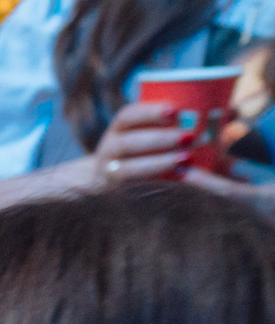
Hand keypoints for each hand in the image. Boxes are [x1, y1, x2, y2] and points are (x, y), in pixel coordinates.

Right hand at [92, 100, 217, 184]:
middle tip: (189, 137)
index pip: (127, 116)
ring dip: (157, 163)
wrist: (115, 182)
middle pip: (127, 143)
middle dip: (158, 140)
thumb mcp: (165, 134)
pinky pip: (129, 191)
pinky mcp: (114, 195)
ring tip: (186, 160)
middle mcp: (109, 150)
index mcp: (120, 129)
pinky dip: (152, 185)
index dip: (148, 112)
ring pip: (126, 170)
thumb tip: (232, 113)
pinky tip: (175, 181)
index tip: (174, 112)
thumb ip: (194, 125)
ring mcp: (108, 174)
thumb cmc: (151, 151)